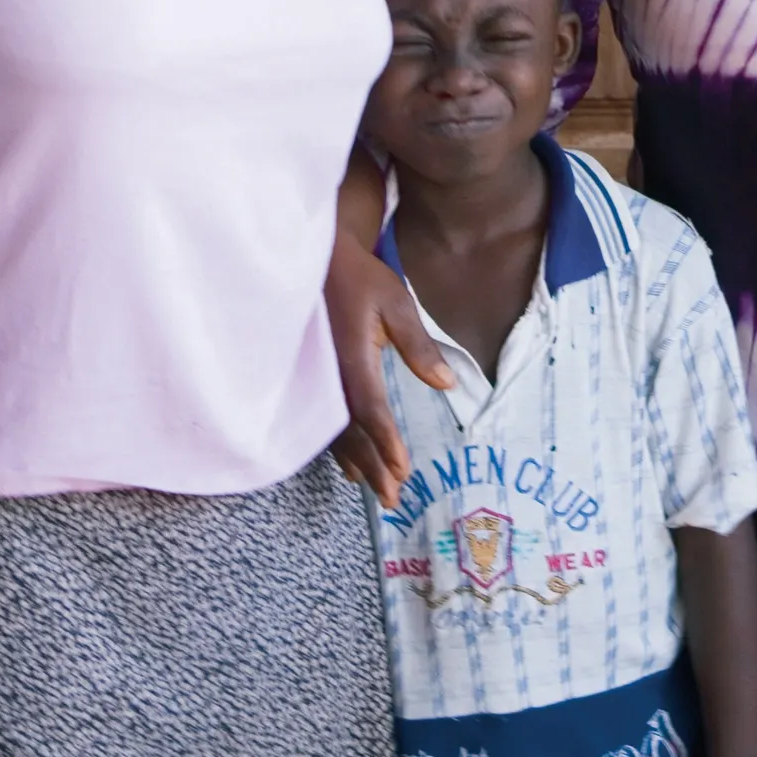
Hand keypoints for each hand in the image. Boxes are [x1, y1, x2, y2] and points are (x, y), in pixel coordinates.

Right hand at [327, 237, 456, 507]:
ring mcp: (313, 379)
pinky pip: (322, 422)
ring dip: (356, 462)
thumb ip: (419, 344)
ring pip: (333, 431)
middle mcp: (326, 374)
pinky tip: (349, 466)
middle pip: (349, 430)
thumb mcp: (395, 302)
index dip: (385, 441)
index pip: (369, 407)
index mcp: (349, 356)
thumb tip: (446, 385)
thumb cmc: (360, 278)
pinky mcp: (310, 380)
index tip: (403, 468)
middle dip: (372, 465)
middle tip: (394, 497)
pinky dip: (338, 447)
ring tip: (377, 490)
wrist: (316, 259)